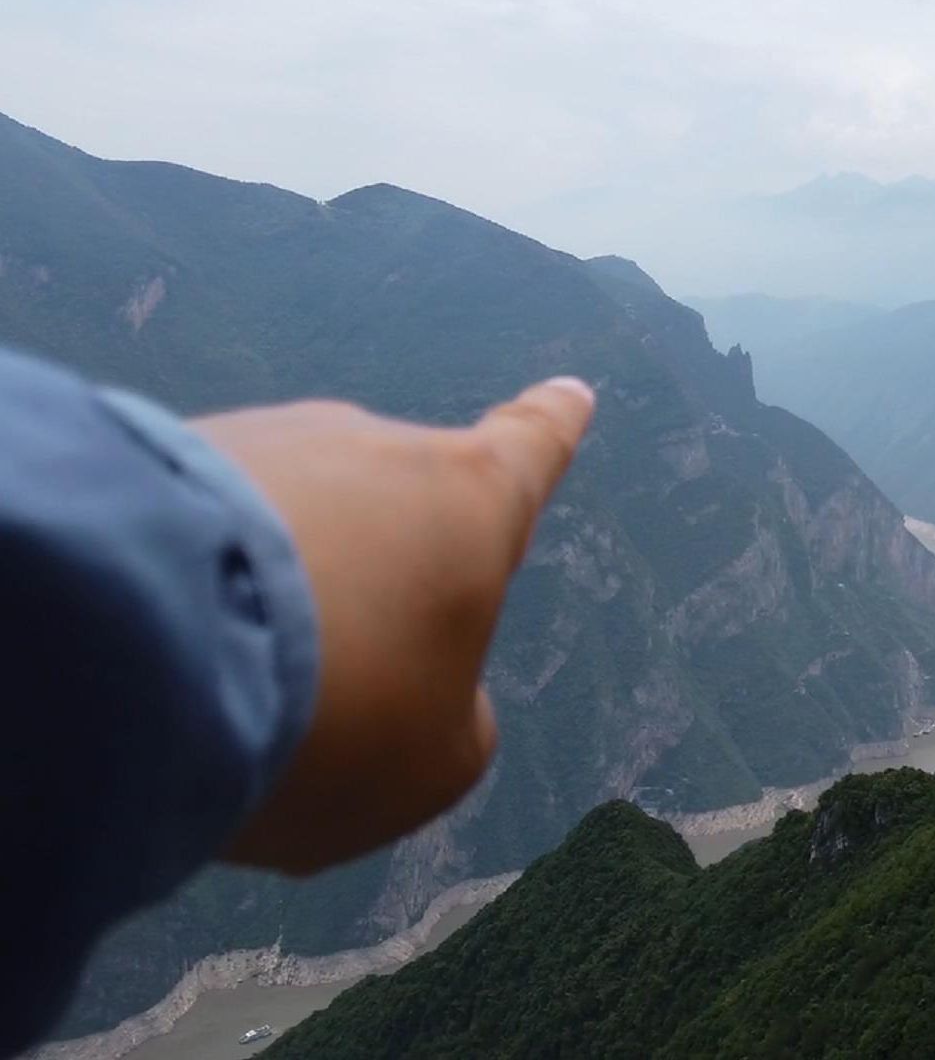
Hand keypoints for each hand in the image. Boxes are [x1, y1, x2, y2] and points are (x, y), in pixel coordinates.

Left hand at [197, 379, 595, 874]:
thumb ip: (448, 721)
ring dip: (272, 592)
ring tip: (229, 689)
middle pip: (392, 504)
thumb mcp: (433, 760)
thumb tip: (412, 691)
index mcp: (471, 499)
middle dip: (372, 575)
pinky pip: (194, 531)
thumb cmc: (339, 709)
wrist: (143, 654)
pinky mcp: (153, 455)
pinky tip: (159, 659)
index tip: (569, 395)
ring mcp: (261, 440)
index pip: (531, 447)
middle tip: (333, 682)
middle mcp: (372, 445)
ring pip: (286, 523)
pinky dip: (192, 589)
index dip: (551, 428)